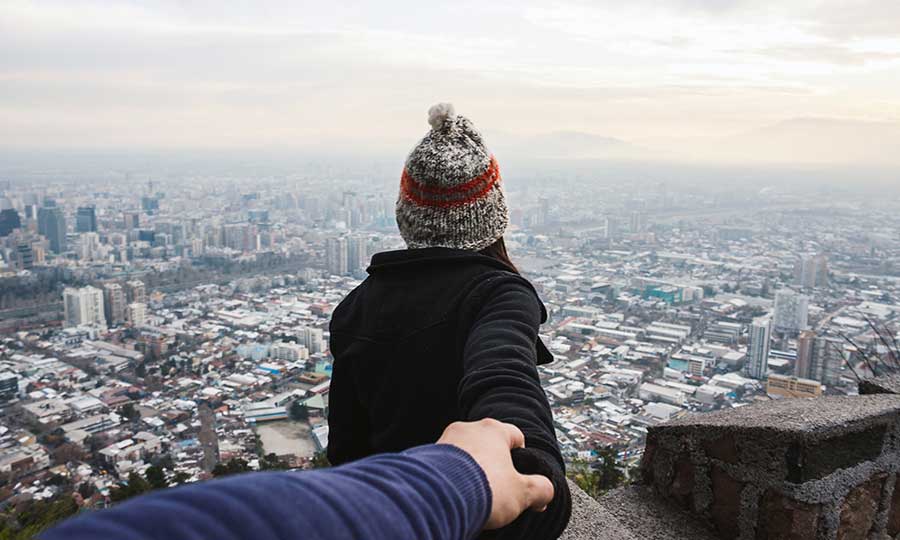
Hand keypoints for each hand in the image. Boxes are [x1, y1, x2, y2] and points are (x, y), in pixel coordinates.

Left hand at [437, 419, 553, 529]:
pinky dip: (452, 477)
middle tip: (498, 489)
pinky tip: (456, 494)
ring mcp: (445, 440)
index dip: (522, 457)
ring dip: (471, 471)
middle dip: (494, 466)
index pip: (516, 436)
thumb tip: (545, 491)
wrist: (438, 497)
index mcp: (494, 430)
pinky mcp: (426, 456)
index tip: (521, 475)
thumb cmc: (483, 489)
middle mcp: (468, 429)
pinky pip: (445, 465)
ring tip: (475, 494)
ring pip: (465, 454)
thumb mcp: (522, 493)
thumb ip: (540, 489)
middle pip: (489, 446)